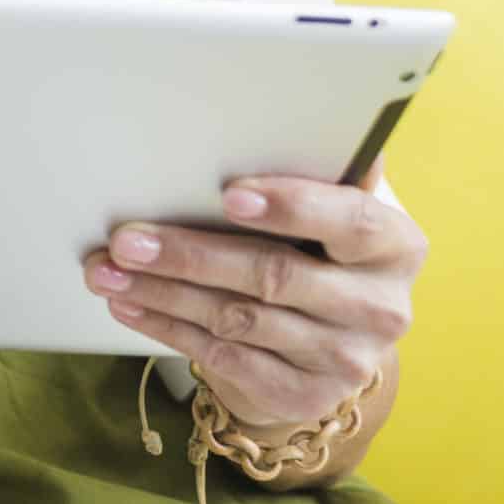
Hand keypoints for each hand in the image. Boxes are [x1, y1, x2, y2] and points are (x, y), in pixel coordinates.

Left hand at [82, 170, 424, 429]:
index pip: (351, 222)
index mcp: (395, 245)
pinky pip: (225, 359)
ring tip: (108, 268)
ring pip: (238, 319)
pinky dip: (167, 327)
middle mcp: (380, 308)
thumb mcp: (330, 208)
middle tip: (128, 237)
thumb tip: (276, 107)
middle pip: (275, 275)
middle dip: (191, 254)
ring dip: (163, 291)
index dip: (292, 206)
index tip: (230, 195)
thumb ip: (315, 169)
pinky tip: (129, 303)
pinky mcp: (306, 396)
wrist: (330, 338)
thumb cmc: (321, 248)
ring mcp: (345, 359)